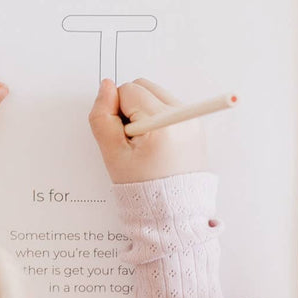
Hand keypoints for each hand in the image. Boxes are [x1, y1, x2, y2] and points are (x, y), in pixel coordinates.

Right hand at [88, 78, 206, 184]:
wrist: (173, 211)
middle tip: (134, 141)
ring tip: (146, 144)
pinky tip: (156, 143)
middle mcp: (184, 116)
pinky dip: (157, 118)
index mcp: (164, 122)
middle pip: (144, 86)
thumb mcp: (113, 154)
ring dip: (144, 112)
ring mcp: (193, 120)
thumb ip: (102, 117)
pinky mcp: (196, 124)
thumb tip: (106, 87)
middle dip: (131, 108)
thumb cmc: (144, 188)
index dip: (117, 113)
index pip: (128, 91)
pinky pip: (168, 106)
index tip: (126, 139)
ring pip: (155, 94)